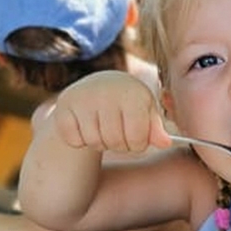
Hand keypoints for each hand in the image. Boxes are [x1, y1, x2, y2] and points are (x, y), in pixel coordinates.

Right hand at [53, 71, 170, 152]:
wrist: (100, 85)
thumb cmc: (130, 103)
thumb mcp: (147, 112)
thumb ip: (156, 129)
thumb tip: (165, 143)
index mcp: (132, 94)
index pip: (137, 137)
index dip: (138, 145)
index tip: (136, 139)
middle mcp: (106, 93)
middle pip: (114, 141)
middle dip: (119, 146)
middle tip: (119, 136)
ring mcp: (83, 98)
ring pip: (94, 142)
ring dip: (101, 143)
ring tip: (105, 130)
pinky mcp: (64, 105)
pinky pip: (73, 139)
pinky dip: (80, 141)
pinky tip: (87, 128)